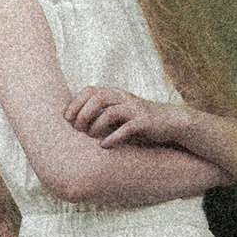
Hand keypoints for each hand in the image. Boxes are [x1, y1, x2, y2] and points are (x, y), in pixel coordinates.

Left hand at [64, 84, 197, 150]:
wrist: (170, 122)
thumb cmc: (138, 120)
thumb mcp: (118, 113)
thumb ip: (100, 113)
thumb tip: (74, 123)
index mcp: (115, 94)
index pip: (90, 90)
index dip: (75, 103)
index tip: (67, 119)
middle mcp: (123, 98)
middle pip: (98, 98)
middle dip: (83, 114)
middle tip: (77, 130)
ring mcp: (135, 109)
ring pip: (110, 112)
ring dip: (96, 125)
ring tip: (90, 137)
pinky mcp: (144, 122)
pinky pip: (126, 128)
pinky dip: (113, 137)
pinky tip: (104, 146)